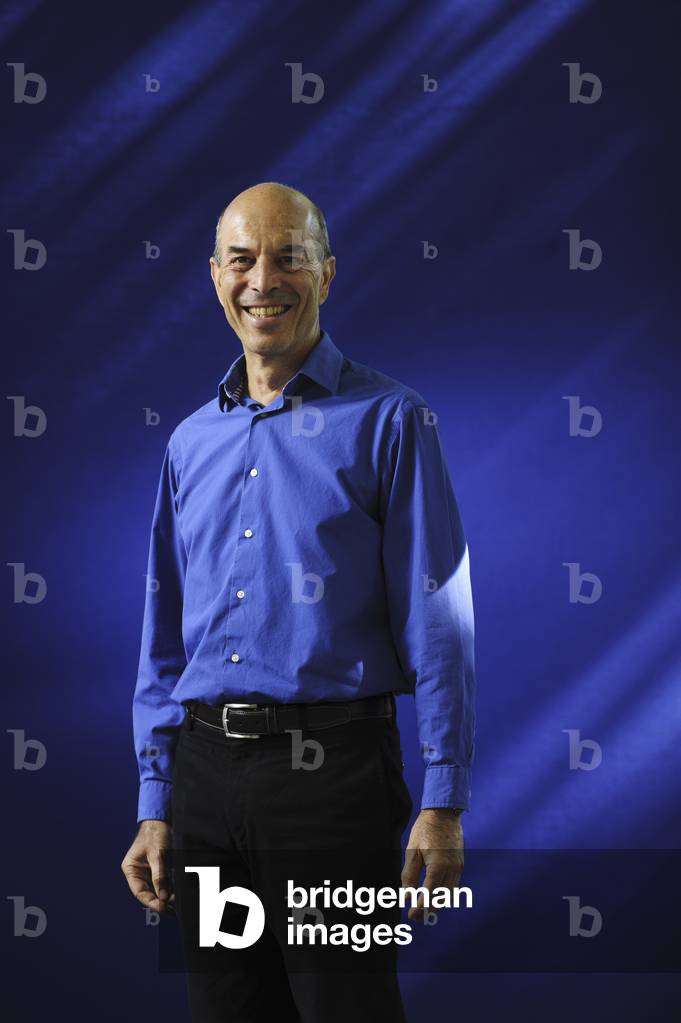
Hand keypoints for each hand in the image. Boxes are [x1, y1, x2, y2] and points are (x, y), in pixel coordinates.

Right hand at [121, 819, 174, 913]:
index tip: (163, 909)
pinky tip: (176, 894)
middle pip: (148, 893)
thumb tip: (164, 897)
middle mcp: (137, 872)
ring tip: (176, 906)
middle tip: (172, 911)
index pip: (140, 892)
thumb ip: (160, 876)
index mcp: (131, 869)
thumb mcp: (157, 855)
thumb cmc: (154, 834)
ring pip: (156, 889)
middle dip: (160, 902)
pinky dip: (169, 889)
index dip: (151, 902)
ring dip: (165, 897)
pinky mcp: (157, 868)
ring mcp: (147, 871)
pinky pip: (162, 882)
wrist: (161, 820)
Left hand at [401, 808, 463, 923]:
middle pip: (441, 898)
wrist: (444, 812)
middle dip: (429, 909)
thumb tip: (405, 895)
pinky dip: (445, 892)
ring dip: (438, 903)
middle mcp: (451, 869)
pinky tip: (435, 893)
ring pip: (449, 893)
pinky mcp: (460, 863)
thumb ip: (409, 875)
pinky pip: (454, 884)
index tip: (411, 916)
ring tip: (425, 908)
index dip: (420, 907)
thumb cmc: (425, 829)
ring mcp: (458, 867)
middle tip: (417, 916)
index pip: (428, 895)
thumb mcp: (412, 851)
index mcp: (438, 866)